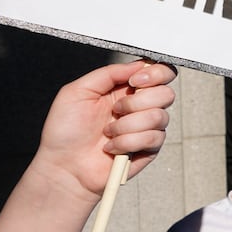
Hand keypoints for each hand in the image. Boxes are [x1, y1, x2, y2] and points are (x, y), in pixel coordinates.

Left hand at [33, 61, 176, 197]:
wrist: (64, 166)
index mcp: (125, 88)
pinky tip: (113, 146)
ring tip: (108, 132)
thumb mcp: (78, 91)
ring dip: (128, 125)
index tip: (135, 81)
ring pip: (159, 116)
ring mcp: (146, 128)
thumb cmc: (65, 131)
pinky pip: (153, 138)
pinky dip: (127, 142)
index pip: (159, 73)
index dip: (156, 73)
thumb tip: (138, 65)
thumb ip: (108, 73)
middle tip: (116, 110)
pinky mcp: (148, 148)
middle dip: (138, 101)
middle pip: (166, 93)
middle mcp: (139, 107)